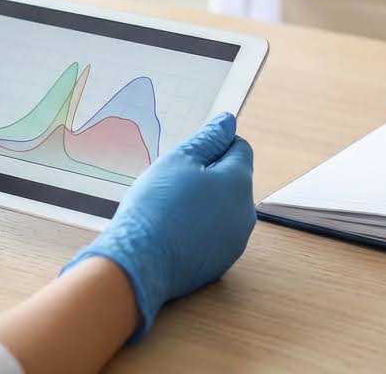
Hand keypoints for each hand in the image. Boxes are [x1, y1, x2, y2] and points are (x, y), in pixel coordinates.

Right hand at [62, 111, 255, 338]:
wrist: (139, 260)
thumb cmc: (157, 205)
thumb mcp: (179, 159)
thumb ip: (208, 138)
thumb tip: (228, 122)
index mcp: (239, 183)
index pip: (240, 149)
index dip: (215, 146)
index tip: (189, 157)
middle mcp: (245, 213)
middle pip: (233, 181)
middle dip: (210, 176)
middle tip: (175, 183)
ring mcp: (235, 241)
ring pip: (224, 209)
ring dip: (206, 203)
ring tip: (172, 209)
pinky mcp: (221, 263)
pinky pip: (215, 235)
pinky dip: (200, 229)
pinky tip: (174, 232)